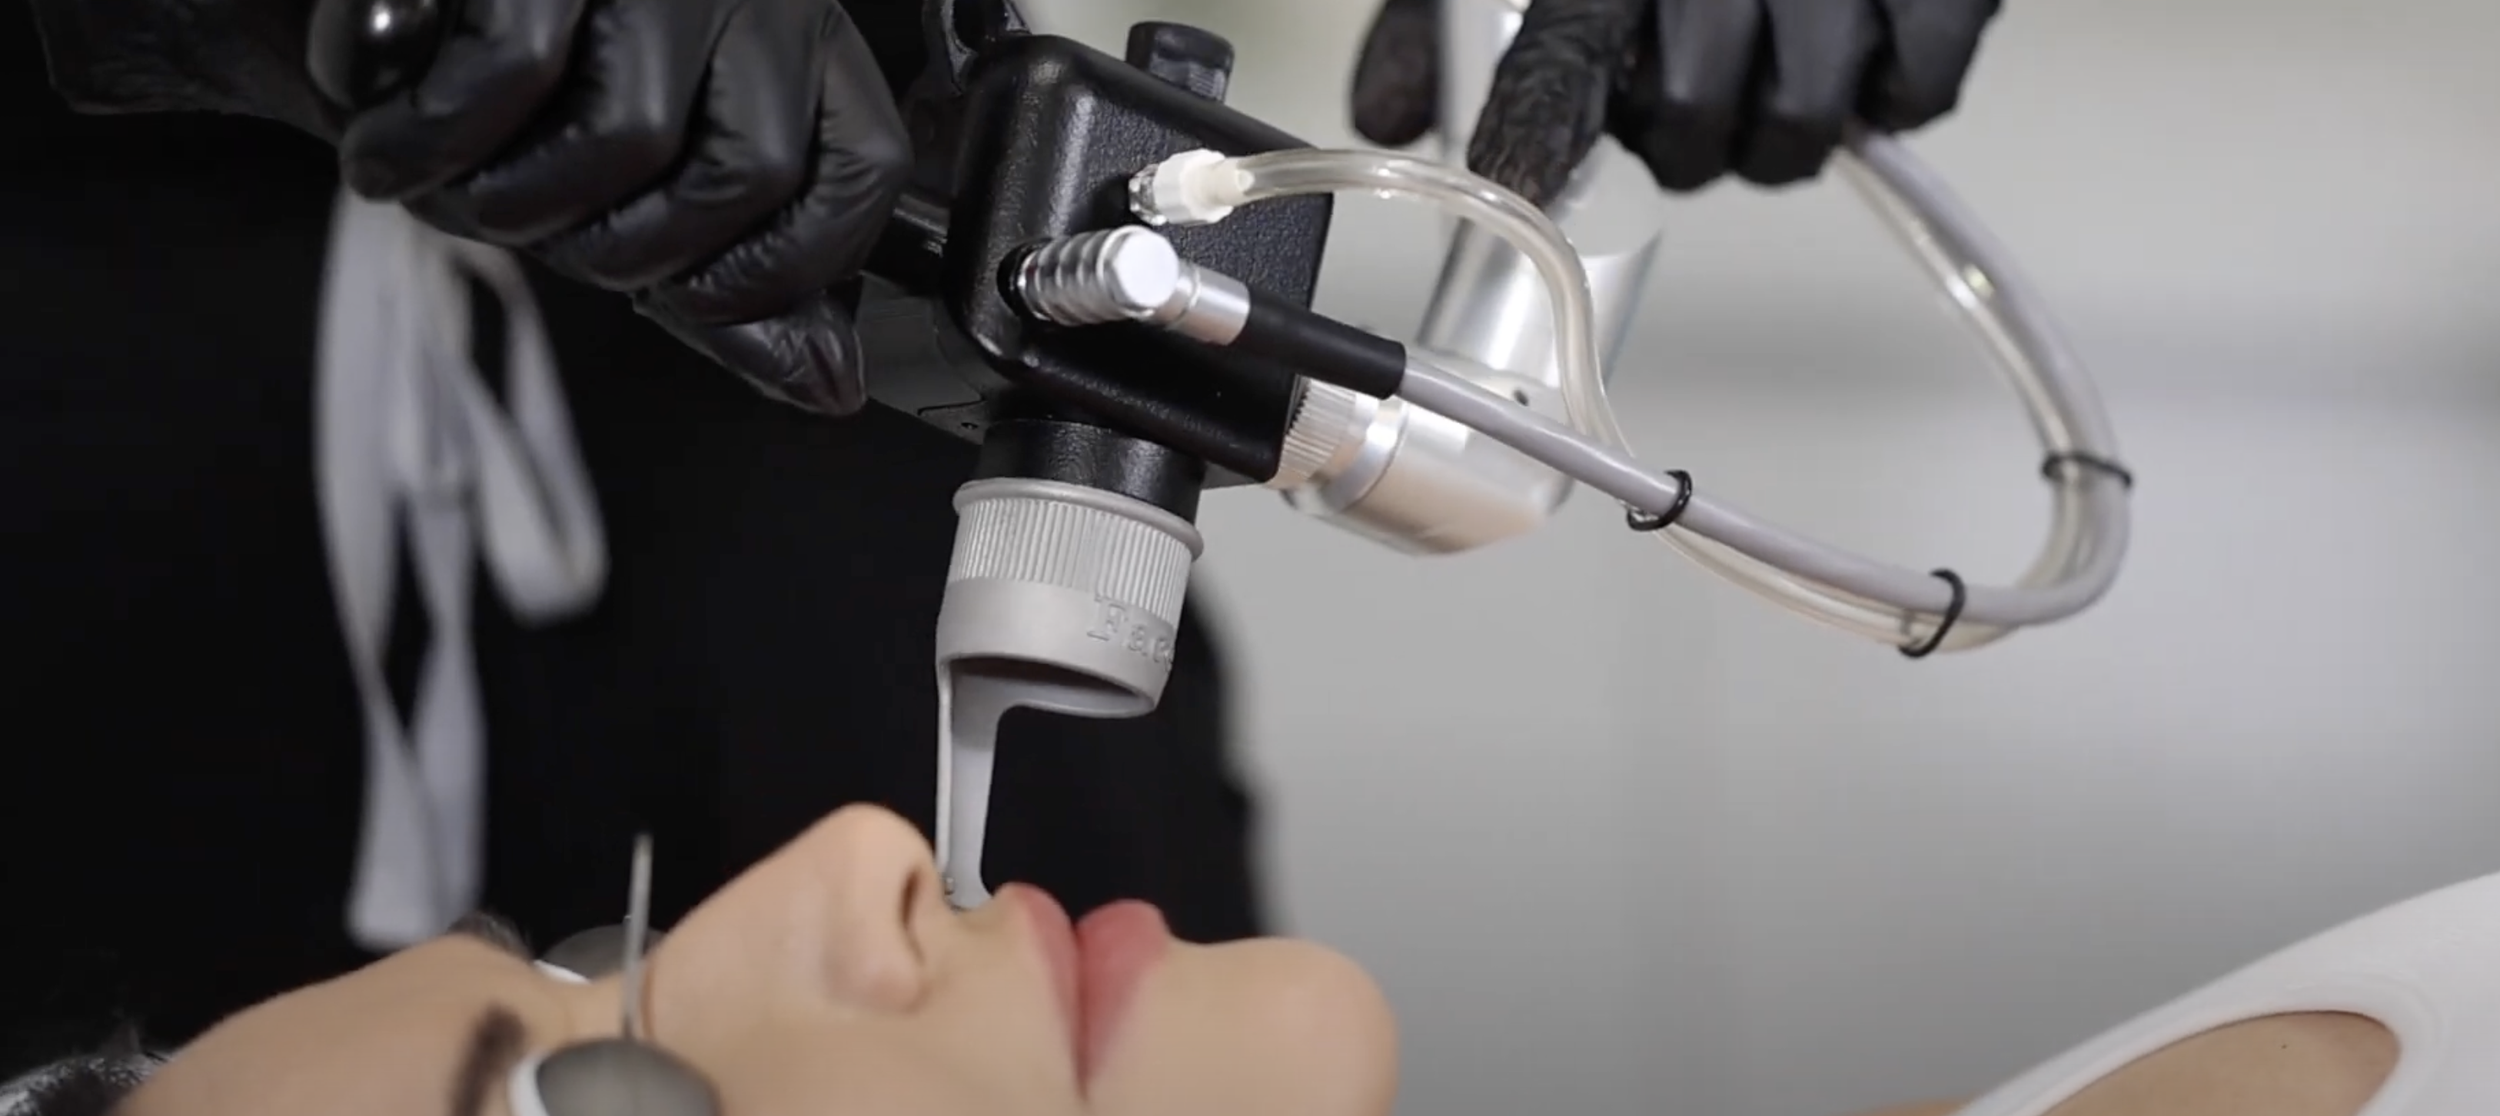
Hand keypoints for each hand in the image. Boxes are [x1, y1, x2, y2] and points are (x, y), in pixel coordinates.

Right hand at [25, 0, 911, 414]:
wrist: (348, 22)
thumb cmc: (505, 111)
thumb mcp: (627, 209)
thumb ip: (727, 293)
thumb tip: (831, 386)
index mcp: (799, 52)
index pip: (865, 174)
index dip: (785, 268)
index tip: (692, 295)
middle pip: (750, 174)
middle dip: (626, 250)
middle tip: (542, 232)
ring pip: (634, 135)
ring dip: (520, 201)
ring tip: (463, 181)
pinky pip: (514, 70)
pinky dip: (434, 138)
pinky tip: (396, 139)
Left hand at [1348, 0, 2000, 205]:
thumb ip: (1446, 17)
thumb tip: (1390, 109)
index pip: (1567, 55)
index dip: (1540, 131)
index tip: (1516, 181)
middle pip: (1690, 124)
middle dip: (1680, 142)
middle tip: (1679, 103)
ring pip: (1798, 132)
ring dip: (1775, 134)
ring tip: (1768, 70)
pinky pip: (1913, 98)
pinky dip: (1889, 98)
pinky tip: (1857, 43)